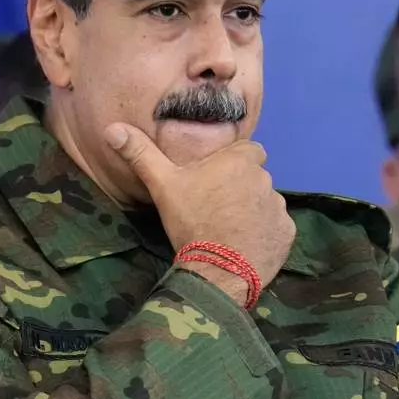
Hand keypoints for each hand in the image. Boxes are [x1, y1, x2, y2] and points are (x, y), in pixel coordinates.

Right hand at [105, 123, 294, 299]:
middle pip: (256, 178)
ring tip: (230, 230)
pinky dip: (265, 234)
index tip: (217, 180)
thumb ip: (141, 154)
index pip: (248, 151)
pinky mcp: (287, 233)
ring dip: (254, 211)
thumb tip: (112, 128)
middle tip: (218, 208)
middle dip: (242, 189)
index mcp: (241, 161)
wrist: (217, 270)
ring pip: (267, 203)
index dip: (234, 163)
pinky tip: (245, 245)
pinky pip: (276, 228)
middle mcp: (266, 180)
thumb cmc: (191, 222)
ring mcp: (279, 208)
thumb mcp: (162, 185)